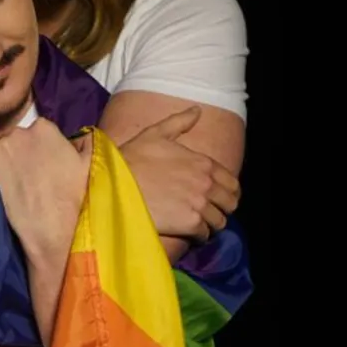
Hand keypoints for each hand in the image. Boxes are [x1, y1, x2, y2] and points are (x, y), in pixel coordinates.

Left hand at [0, 118, 90, 270]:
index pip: (36, 129)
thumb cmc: (71, 196)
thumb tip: (82, 134)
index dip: (37, 146)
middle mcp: (18, 132)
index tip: (39, 160)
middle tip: (24, 172)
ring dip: (1, 158)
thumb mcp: (88, 163)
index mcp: (43, 128)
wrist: (49, 226)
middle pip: (15, 137)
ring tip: (10, 179)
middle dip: (19, 150)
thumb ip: (84, 141)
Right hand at [118, 107, 240, 242]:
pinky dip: (198, 235)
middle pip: (231, 204)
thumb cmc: (132, 159)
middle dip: (221, 209)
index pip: (232, 183)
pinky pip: (204, 234)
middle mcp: (206, 183)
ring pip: (220, 221)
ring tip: (197, 223)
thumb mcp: (155, 134)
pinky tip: (187, 232)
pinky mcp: (189, 223)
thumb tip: (197, 111)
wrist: (114, 184)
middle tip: (207, 212)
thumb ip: (179, 122)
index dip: (226, 192)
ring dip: (210, 224)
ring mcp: (199, 204)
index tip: (215, 198)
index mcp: (203, 163)